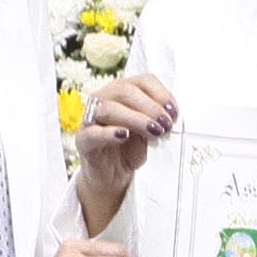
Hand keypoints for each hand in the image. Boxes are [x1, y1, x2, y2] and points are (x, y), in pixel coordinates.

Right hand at [75, 72, 176, 222]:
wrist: (112, 175)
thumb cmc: (128, 149)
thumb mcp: (149, 132)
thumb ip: (156, 120)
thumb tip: (169, 116)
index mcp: (122, 92)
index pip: (142, 81)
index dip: (160, 94)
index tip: (173, 111)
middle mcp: (104, 99)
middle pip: (125, 90)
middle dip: (150, 107)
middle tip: (165, 124)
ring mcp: (91, 118)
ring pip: (109, 108)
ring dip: (136, 119)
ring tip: (153, 132)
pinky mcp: (83, 139)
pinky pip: (93, 132)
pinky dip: (110, 133)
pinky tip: (124, 135)